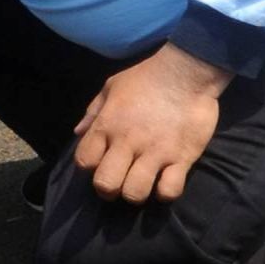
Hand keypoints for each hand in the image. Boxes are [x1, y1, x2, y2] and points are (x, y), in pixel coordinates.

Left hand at [73, 45, 231, 203]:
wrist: (186, 70)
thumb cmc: (145, 77)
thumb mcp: (111, 86)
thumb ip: (93, 111)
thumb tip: (78, 133)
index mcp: (107, 125)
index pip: (84, 161)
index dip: (89, 166)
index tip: (101, 161)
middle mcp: (127, 142)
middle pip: (106, 184)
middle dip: (109, 189)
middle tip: (119, 180)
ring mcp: (155, 152)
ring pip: (135, 193)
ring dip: (136, 193)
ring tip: (142, 182)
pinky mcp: (181, 158)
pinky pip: (169, 190)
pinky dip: (165, 191)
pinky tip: (166, 180)